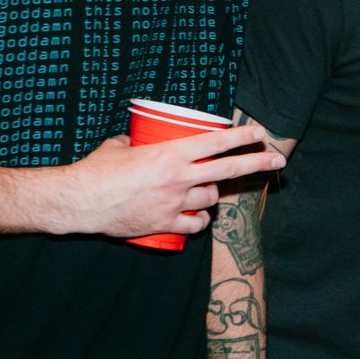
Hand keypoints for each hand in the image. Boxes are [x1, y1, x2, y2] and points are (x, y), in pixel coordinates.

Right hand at [59, 123, 285, 238]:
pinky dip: (199, 222)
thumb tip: (138, 139)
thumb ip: (137, 142)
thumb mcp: (120, 146)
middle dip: (258, 164)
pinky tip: (195, 218)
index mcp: (170, 154)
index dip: (242, 137)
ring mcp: (175, 203)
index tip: (260, 133)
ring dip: (211, 194)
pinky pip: (196, 225)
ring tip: (201, 191)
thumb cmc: (97, 169)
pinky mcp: (166, 224)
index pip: (216, 142)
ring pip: (211, 198)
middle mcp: (179, 177)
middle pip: (228, 170)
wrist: (81, 201)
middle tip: (278, 160)